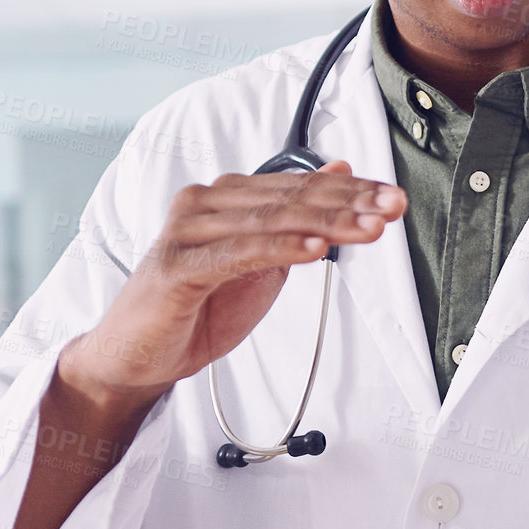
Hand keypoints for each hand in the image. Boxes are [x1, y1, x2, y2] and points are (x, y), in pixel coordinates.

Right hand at [59, 159, 404, 406]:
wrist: (136, 357)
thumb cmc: (196, 308)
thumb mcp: (261, 259)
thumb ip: (296, 218)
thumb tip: (341, 171)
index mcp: (226, 196)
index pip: (299, 186)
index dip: (351, 190)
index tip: (393, 198)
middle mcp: (204, 202)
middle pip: (291, 198)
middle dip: (349, 204)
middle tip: (392, 208)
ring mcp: (187, 230)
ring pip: (271, 220)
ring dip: (327, 224)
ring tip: (368, 229)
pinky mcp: (177, 266)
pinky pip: (238, 252)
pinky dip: (280, 249)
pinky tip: (314, 250)